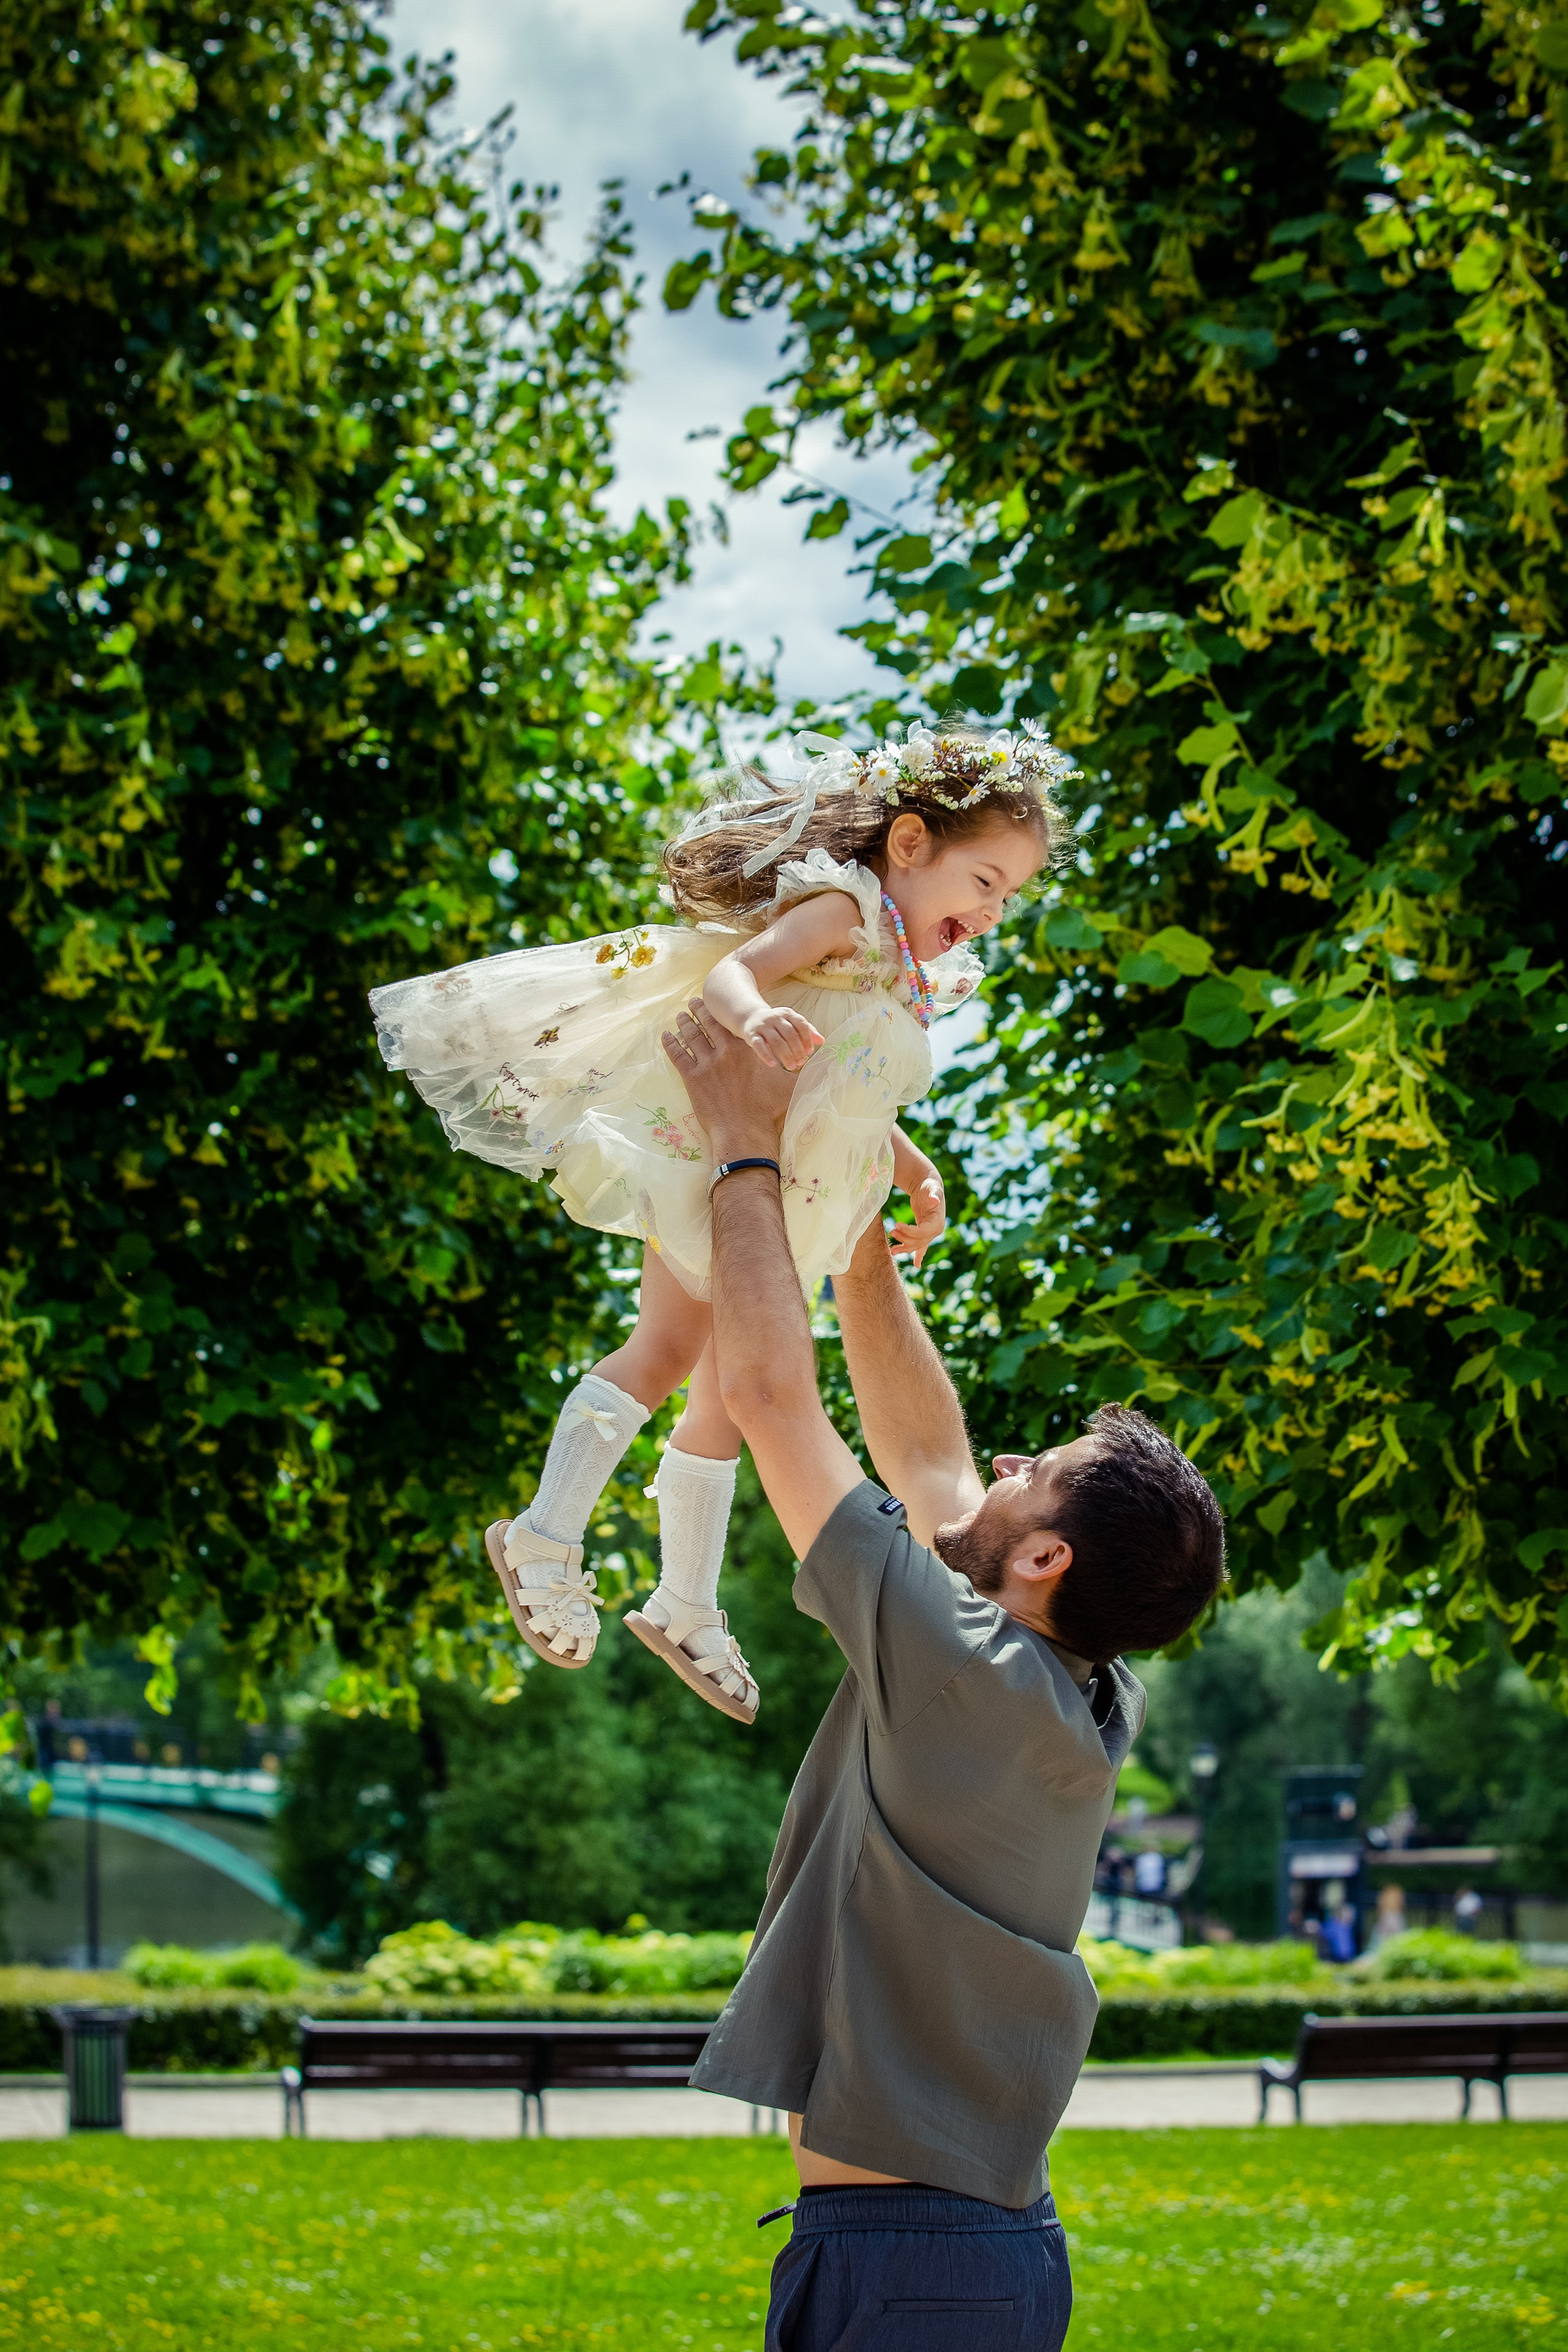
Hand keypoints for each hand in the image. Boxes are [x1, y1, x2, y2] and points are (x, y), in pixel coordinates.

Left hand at [662, 1000, 793, 1152]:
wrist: (744, 1132)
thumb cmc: (767, 1111)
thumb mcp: (788, 1087)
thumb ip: (799, 1072)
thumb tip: (819, 1065)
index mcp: (745, 1051)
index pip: (730, 1025)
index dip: (720, 1013)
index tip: (714, 1004)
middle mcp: (725, 1053)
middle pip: (708, 1024)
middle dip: (698, 1010)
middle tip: (692, 1001)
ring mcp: (707, 1065)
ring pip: (691, 1036)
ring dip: (684, 1023)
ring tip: (679, 1015)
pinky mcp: (692, 1080)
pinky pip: (678, 1056)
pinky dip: (671, 1044)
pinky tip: (666, 1036)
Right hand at [741, 1005, 822, 1072]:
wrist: (751, 1018)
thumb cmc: (776, 1024)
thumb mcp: (791, 1023)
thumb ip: (806, 1030)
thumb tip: (821, 1041)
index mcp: (787, 1013)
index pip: (800, 1024)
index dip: (807, 1038)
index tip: (810, 1052)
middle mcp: (775, 1017)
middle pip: (789, 1034)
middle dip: (797, 1050)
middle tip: (801, 1062)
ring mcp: (763, 1025)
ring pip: (775, 1041)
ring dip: (785, 1055)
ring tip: (791, 1066)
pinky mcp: (752, 1034)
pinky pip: (759, 1045)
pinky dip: (766, 1055)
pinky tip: (773, 1064)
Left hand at [889, 1172, 945, 1269]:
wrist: (928, 1187)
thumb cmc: (929, 1186)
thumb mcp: (932, 1188)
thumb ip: (934, 1194)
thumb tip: (934, 1199)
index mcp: (937, 1222)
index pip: (923, 1232)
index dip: (909, 1231)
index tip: (896, 1225)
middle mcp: (935, 1230)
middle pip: (919, 1241)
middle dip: (905, 1239)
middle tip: (891, 1232)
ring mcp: (930, 1233)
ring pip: (917, 1246)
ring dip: (905, 1248)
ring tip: (892, 1250)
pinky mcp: (924, 1233)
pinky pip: (921, 1247)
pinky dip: (918, 1255)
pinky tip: (916, 1264)